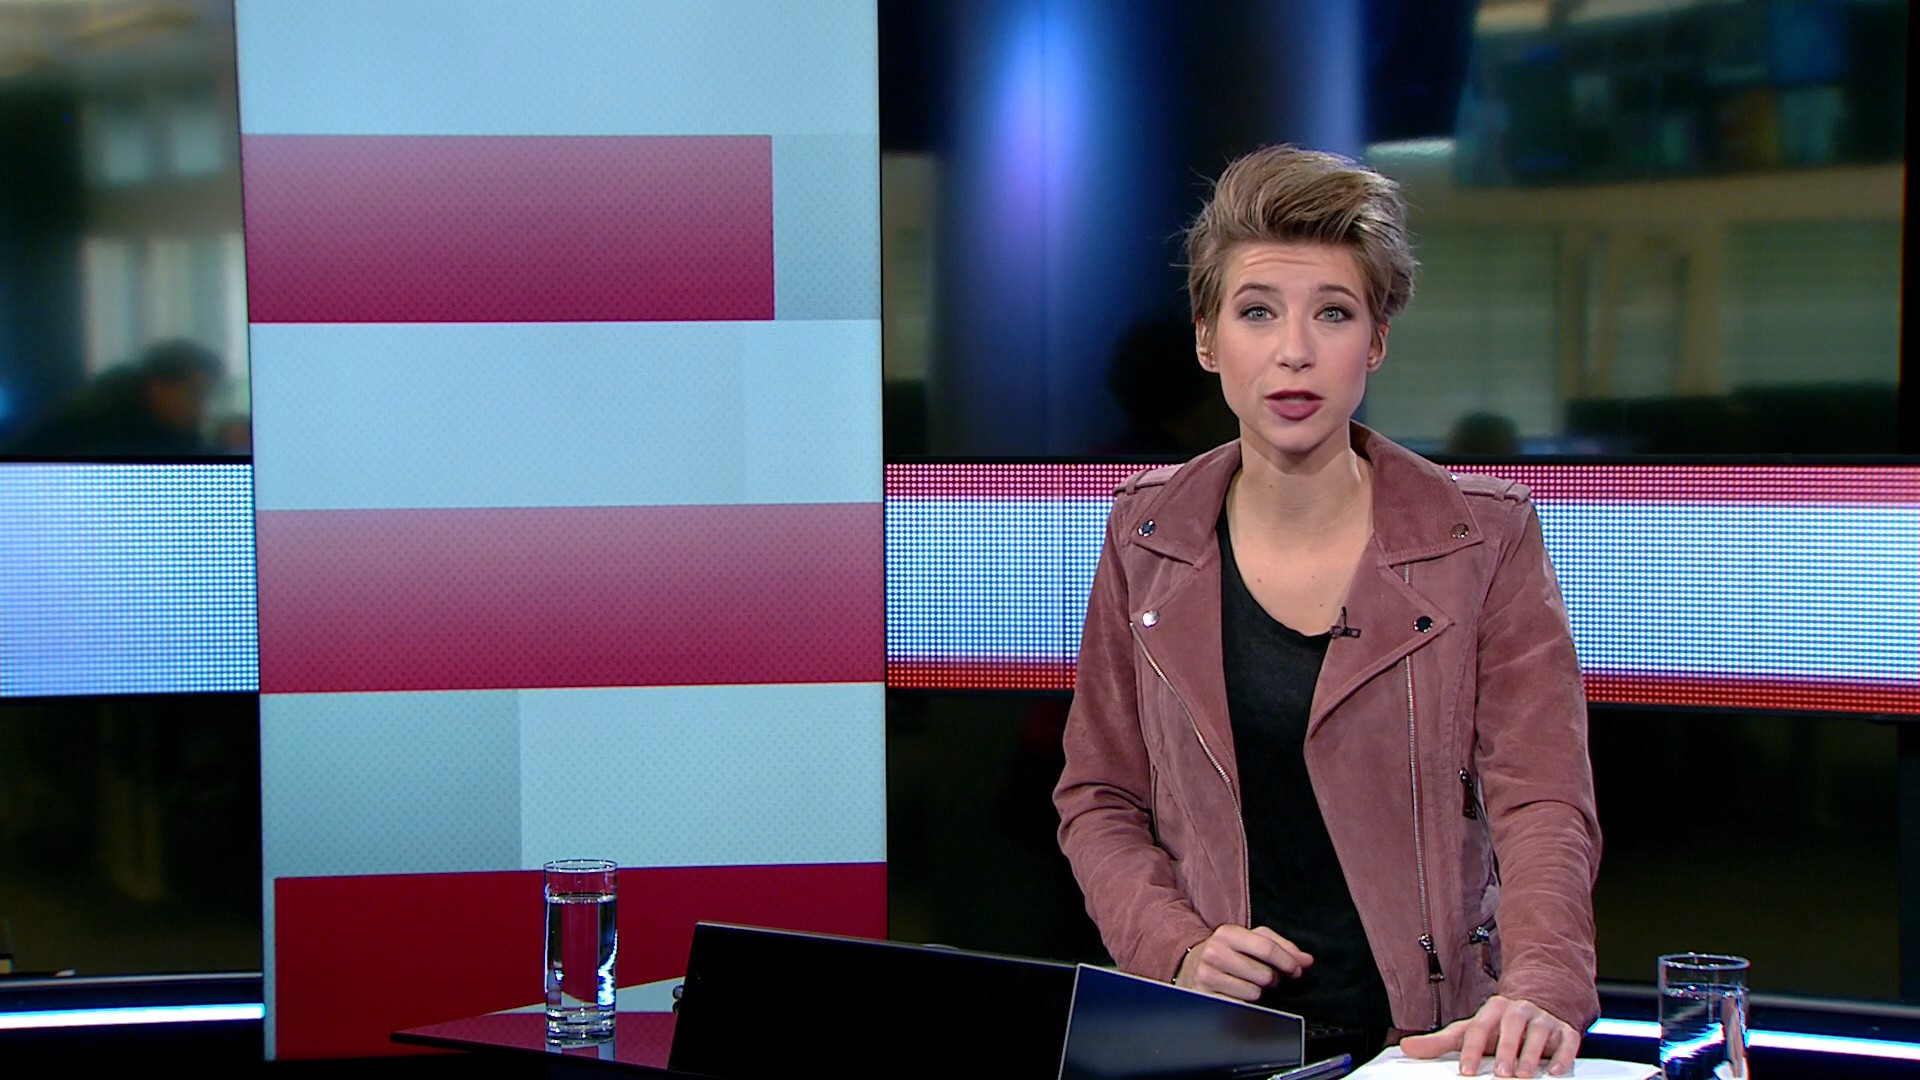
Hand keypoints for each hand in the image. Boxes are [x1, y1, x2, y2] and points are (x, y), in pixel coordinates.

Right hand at [1173, 925, 1312, 1001]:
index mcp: (1228, 933)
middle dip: (1271, 979)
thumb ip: (1280, 946)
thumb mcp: (1250, 940)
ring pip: (1254, 993)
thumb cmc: (1228, 952)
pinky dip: (1244, 1003)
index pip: (1267, 948)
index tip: (1297, 970)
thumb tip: (1307, 961)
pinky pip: (1241, 1006)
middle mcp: (1215, 952)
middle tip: (1263, 976)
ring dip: (1257, 992)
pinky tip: (1236, 993)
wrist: (1190, 966)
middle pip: (1264, 974)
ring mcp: (1208, 976)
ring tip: (1247, 983)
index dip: (1288, 962)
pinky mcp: (1206, 997)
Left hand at [1399, 994, 1579, 1077]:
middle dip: (1505, 1051)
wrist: (1540, 998)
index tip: (1465, 1070)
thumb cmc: (1500, 1022)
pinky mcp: (1565, 1030)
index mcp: (1492, 1010)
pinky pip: (1567, 1041)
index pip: (1478, 1028)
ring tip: (1524, 1075)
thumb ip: (1441, 1041)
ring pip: (1538, 1035)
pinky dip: (1563, 1057)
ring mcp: (1543, 1020)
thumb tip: (1407, 1047)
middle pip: (1510, 1028)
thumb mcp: (1471, 1029)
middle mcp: (1518, 1011)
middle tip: (1500, 1074)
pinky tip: (1555, 1072)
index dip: (1471, 1049)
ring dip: (1532, 1055)